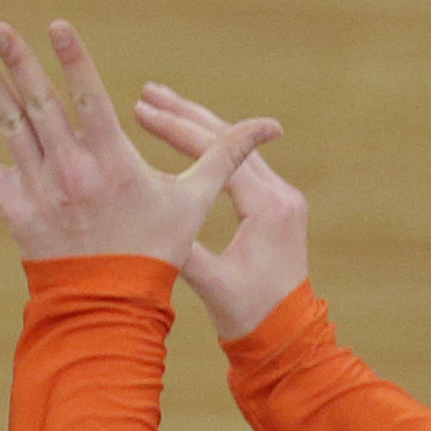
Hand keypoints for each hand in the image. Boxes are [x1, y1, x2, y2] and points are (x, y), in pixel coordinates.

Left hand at [0, 20, 277, 269]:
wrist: (112, 304)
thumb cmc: (156, 246)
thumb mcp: (193, 199)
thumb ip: (225, 155)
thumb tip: (272, 127)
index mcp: (110, 161)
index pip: (89, 100)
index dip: (74, 61)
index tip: (58, 26)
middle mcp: (68, 170)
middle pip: (39, 106)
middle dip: (19, 63)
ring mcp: (36, 188)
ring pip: (6, 127)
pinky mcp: (9, 206)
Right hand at [133, 81, 312, 341]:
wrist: (291, 338)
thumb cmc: (252, 315)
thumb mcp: (212, 284)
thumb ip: (182, 249)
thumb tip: (139, 218)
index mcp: (267, 208)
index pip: (217, 154)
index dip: (175, 130)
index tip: (141, 110)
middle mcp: (280, 196)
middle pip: (228, 140)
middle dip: (185, 114)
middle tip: (147, 91)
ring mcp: (282, 199)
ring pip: (234, 148)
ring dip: (197, 124)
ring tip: (159, 102)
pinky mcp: (277, 206)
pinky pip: (240, 164)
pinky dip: (210, 146)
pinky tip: (184, 135)